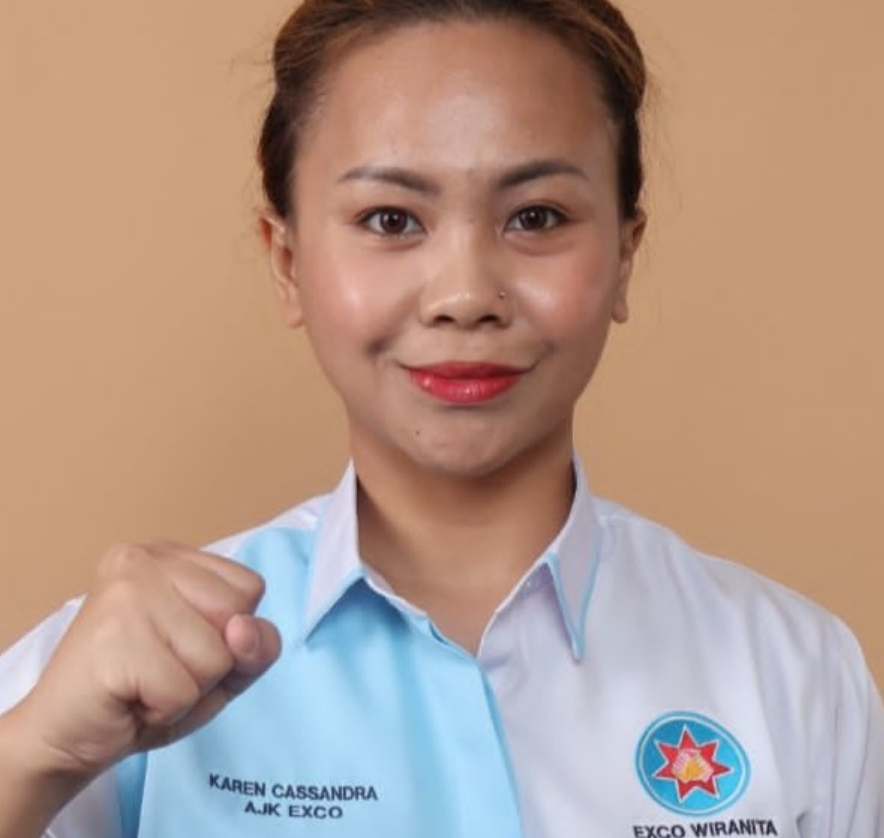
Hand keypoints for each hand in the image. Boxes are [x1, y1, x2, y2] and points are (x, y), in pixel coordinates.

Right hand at [8, 541, 280, 784]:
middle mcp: (146, 558)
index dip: (229, 633)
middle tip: (160, 668)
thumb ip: (257, 645)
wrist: (62, 736)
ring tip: (145, 683)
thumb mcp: (223, 668)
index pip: (250, 588)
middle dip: (212, 662)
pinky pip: (184, 691)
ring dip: (188, 689)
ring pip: (216, 655)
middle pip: (238, 615)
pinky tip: (131, 698)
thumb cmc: (146, 693)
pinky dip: (166, 710)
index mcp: (172, 555)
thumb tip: (243, 628)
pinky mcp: (114, 637)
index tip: (180, 645)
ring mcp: (127, 592)